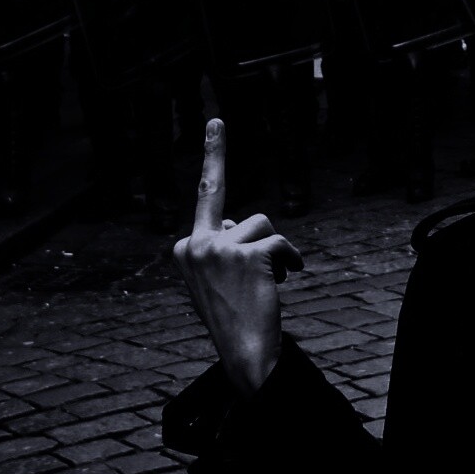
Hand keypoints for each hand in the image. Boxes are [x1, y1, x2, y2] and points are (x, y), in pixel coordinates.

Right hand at [172, 119, 304, 396]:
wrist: (244, 353)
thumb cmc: (235, 319)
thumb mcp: (216, 279)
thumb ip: (222, 246)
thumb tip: (235, 223)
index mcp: (184, 248)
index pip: (206, 197)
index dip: (214, 157)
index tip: (216, 122)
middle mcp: (195, 242)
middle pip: (243, 214)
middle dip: (224, 170)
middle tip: (215, 120)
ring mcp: (219, 248)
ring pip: (265, 227)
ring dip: (275, 254)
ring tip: (267, 283)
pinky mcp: (247, 254)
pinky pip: (281, 245)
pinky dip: (290, 262)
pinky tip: (283, 282)